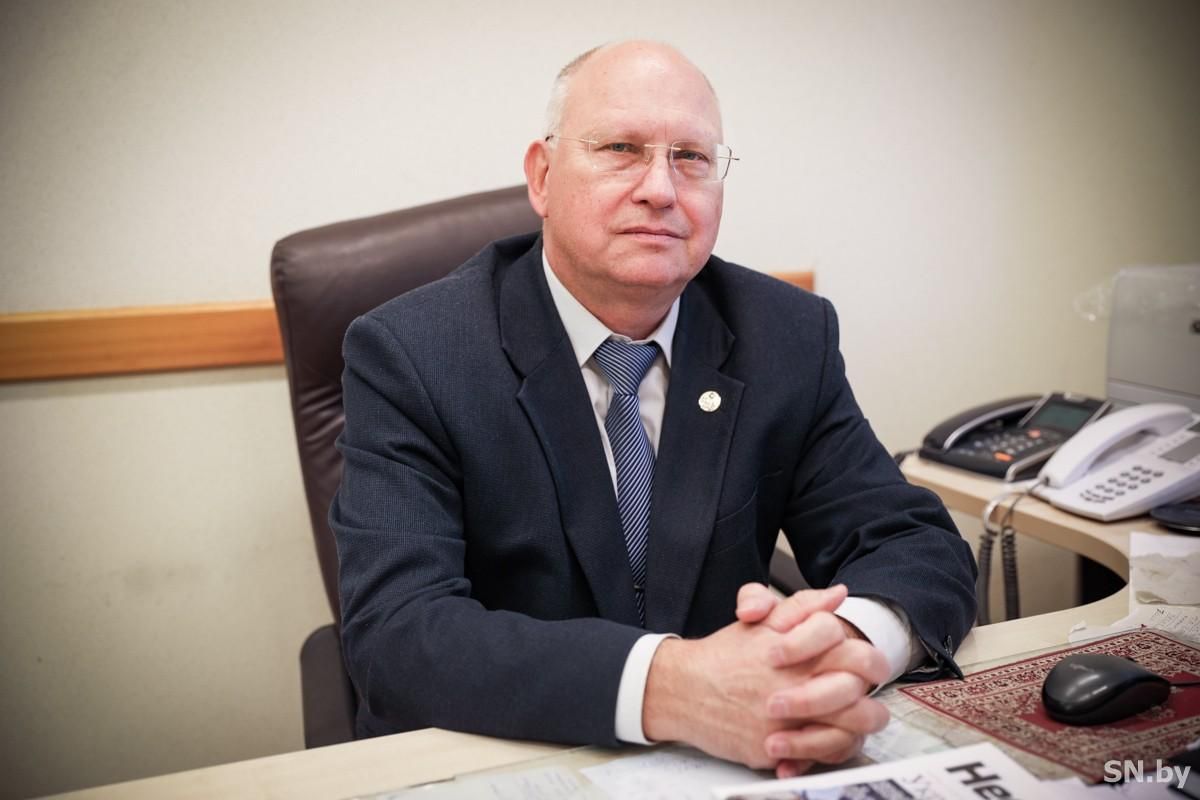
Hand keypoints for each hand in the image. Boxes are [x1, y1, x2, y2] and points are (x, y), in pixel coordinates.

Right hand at [643, 586, 873, 769]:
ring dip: (854, 728)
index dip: (868, 661)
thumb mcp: (762, 620)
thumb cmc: (723, 656)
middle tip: (860, 697)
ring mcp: (788, 721)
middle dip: (868, 699)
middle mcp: (798, 686)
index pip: (858, 654)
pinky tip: (820, 740)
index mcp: (800, 652)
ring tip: (846, 722)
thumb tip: (837, 594)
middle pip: (860, 697)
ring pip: (848, 732)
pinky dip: (826, 751)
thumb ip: (804, 606)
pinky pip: (819, 758)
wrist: (682, 689)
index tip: (861, 667)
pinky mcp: (775, 750)